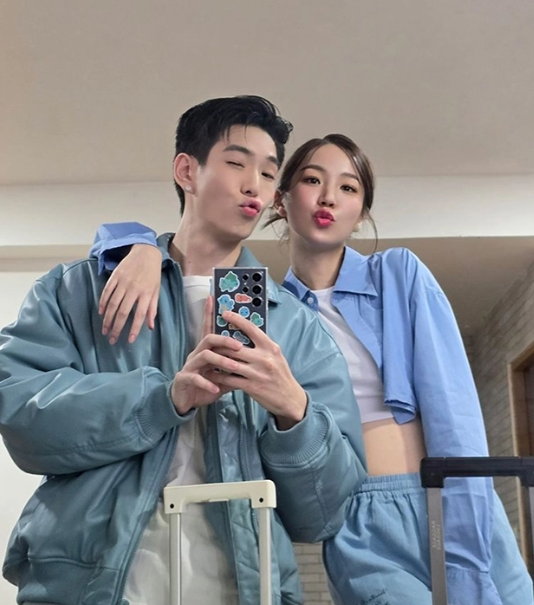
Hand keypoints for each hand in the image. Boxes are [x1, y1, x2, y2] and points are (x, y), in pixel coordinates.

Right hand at [100, 244, 161, 343]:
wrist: (145, 252)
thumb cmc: (152, 274)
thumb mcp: (157, 291)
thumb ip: (153, 309)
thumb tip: (150, 327)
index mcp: (147, 294)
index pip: (140, 315)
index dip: (134, 329)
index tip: (128, 340)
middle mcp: (134, 289)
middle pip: (123, 312)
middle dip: (116, 328)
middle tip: (111, 339)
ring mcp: (123, 282)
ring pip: (113, 304)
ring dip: (107, 319)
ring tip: (104, 330)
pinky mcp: (115, 276)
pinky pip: (106, 292)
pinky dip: (102, 303)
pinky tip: (101, 313)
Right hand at [171, 297, 243, 413]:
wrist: (185, 402)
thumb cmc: (205, 386)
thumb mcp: (223, 376)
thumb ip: (235, 368)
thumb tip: (254, 361)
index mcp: (206, 351)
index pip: (208, 329)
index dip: (209, 314)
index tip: (212, 298)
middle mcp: (196, 354)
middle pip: (208, 339)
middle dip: (224, 340)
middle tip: (240, 346)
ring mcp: (189, 366)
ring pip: (203, 356)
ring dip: (220, 360)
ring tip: (234, 367)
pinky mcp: (183, 379)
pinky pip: (195, 378)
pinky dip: (207, 383)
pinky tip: (216, 389)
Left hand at [209, 311, 307, 429]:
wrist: (290, 399)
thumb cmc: (281, 375)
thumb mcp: (276, 356)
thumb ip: (262, 346)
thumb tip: (245, 334)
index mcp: (271, 347)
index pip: (252, 329)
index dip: (237, 319)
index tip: (225, 313)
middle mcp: (265, 358)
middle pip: (236, 347)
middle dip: (220, 344)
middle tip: (209, 340)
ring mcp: (257, 373)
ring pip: (230, 362)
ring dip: (217, 359)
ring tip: (207, 356)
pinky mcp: (252, 386)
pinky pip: (230, 379)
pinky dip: (219, 376)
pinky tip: (212, 374)